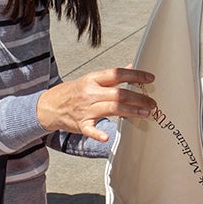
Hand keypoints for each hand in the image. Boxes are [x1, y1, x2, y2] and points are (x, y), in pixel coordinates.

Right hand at [37, 69, 156, 141]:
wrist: (49, 106)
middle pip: (119, 93)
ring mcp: (85, 109)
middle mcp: (90, 92)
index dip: (135, 75)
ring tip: (146, 113)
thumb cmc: (73, 92)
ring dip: (131, 111)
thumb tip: (130, 66)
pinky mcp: (81, 124)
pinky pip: (91, 129)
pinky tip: (107, 136)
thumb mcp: (90, 79)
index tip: (150, 79)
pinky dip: (98, 134)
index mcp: (93, 79)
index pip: (117, 74)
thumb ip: (110, 76)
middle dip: (139, 98)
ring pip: (112, 109)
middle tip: (152, 103)